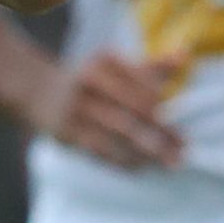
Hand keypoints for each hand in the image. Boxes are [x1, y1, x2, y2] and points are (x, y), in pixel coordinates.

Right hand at [28, 54, 183, 168]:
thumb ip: (151, 66)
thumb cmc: (90, 80)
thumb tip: (185, 55)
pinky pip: (100, 149)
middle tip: (184, 149)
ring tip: (168, 162)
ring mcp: (76, 106)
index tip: (182, 126)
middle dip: (162, 132)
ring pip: (120, 132)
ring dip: (147, 150)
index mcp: (105, 61)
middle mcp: (90, 80)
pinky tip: (140, 167)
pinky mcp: (66, 130)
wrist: (37, 91)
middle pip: (135, 109)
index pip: (144, 85)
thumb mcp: (116, 68)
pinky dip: (122, 160)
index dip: (164, 107)